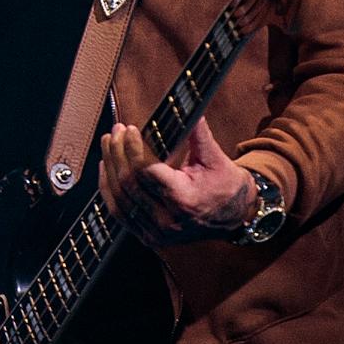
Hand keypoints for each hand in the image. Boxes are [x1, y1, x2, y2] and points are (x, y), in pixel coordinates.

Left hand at [99, 117, 256, 246]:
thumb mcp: (216, 158)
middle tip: (116, 131)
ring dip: (109, 168)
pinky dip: (109, 190)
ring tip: (108, 143)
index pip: (145, 171)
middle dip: (117, 152)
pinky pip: (120, 213)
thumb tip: (188, 107)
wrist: (236, 217)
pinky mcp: (149, 237)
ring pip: (119, 199)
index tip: (129, 129)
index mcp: (184, 199)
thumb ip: (198, 134)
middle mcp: (167, 219)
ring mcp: (156, 232)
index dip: (133, 148)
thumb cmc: (226, 185)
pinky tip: (107, 169)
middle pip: (128, 183)